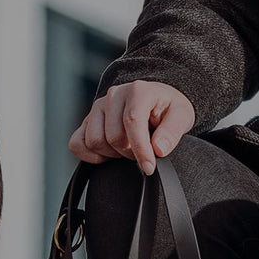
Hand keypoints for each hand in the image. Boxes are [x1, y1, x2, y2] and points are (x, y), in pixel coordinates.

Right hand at [68, 80, 195, 173]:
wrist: (156, 100)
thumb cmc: (168, 109)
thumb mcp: (181, 116)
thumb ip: (172, 131)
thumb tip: (158, 149)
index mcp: (137, 91)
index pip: (132, 122)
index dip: (140, 149)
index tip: (149, 168)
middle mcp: (113, 95)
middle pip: (113, 137)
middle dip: (129, 153)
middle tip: (143, 154)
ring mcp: (97, 107)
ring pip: (94, 142)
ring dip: (112, 154)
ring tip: (128, 150)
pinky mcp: (86, 120)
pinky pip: (76, 144)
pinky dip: (91, 156)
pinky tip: (109, 154)